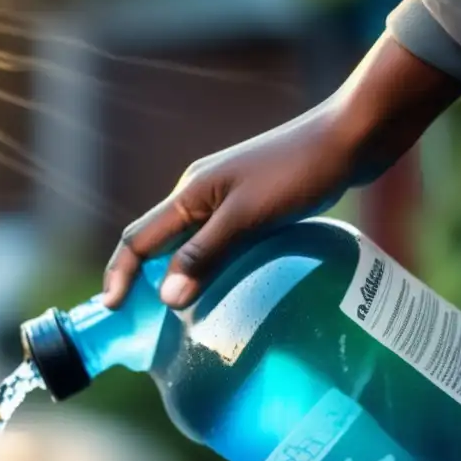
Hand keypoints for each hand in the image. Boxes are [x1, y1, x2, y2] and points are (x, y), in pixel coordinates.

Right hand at [102, 35, 460, 309]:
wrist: (350, 137)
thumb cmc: (299, 171)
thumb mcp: (248, 216)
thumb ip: (206, 255)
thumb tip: (166, 298)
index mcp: (189, 193)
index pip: (136, 239)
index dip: (118, 276)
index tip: (111, 311)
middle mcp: (198, 195)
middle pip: (156, 243)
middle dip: (141, 281)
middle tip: (141, 324)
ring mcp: (225, 199)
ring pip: (187, 245)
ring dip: (177, 277)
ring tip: (179, 318)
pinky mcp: (250, 206)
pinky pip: (216, 244)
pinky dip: (208, 269)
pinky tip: (225, 291)